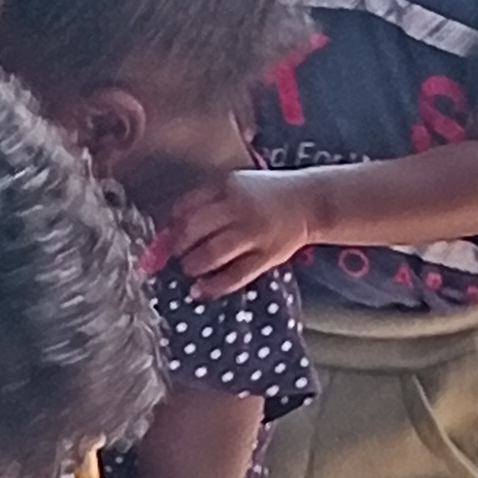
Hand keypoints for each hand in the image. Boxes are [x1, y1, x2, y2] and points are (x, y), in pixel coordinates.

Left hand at [165, 170, 319, 298]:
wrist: (309, 203)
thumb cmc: (265, 196)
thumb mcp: (237, 186)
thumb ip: (208, 203)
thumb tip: (170, 229)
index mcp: (228, 187)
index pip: (187, 205)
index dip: (172, 223)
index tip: (168, 234)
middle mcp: (239, 208)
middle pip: (195, 229)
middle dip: (179, 246)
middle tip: (178, 254)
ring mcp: (254, 233)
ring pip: (211, 253)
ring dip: (193, 265)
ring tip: (190, 269)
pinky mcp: (266, 257)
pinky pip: (234, 276)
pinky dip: (213, 286)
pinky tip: (200, 290)